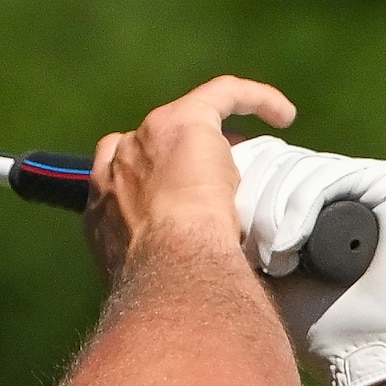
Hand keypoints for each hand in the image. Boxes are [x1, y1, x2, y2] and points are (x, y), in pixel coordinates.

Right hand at [83, 77, 298, 278]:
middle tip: (217, 189)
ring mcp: (146, 140)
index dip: (153, 187)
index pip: (121, 183)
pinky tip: (285, 116)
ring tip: (250, 170)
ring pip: (188, 125)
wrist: (173, 268)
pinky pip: (223, 94)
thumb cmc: (167, 289)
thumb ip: (160, 274)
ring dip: (218, 144)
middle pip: (151, 149)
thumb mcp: (152, 286)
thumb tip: (192, 290)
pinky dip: (255, 99)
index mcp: (100, 210)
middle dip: (179, 163)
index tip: (182, 207)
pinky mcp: (186, 121)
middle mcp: (114, 167)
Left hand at [228, 137, 385, 385]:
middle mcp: (349, 183)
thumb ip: (241, 234)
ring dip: (275, 211)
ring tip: (272, 258)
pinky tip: (289, 245)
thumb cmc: (325, 328)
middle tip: (250, 252)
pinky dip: (301, 208)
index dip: (242, 189)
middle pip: (281, 160)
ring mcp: (375, 181)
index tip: (230, 237)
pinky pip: (332, 175)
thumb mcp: (269, 275)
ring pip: (301, 167)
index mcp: (320, 198)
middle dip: (254, 200)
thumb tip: (188, 200)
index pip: (269, 164)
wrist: (380, 357)